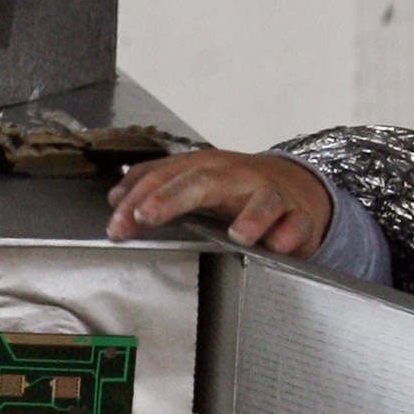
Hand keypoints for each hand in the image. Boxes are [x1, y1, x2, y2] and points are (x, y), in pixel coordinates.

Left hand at [105, 147, 331, 255]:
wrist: (295, 189)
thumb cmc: (237, 190)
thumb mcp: (196, 182)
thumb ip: (157, 187)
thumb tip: (116, 197)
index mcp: (207, 169)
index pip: (166, 178)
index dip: (138, 200)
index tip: (116, 226)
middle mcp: (237, 177)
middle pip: (204, 182)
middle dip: (172, 198)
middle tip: (146, 215)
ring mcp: (270, 196)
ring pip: (263, 200)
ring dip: (251, 217)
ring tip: (237, 235)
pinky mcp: (298, 217)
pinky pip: (295, 223)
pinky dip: (288, 233)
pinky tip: (276, 244)